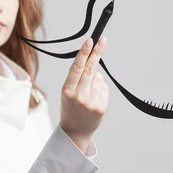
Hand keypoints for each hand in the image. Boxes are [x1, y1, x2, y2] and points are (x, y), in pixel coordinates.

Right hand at [59, 36, 108, 150]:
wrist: (75, 131)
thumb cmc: (70, 108)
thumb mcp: (67, 93)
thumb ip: (77, 78)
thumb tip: (92, 61)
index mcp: (67, 91)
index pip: (77, 68)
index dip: (84, 53)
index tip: (90, 41)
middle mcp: (79, 96)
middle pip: (91, 69)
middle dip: (97, 53)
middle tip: (102, 41)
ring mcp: (91, 102)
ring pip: (99, 78)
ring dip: (96, 80)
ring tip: (89, 92)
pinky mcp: (101, 107)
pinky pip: (105, 88)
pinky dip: (101, 89)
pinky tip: (95, 98)